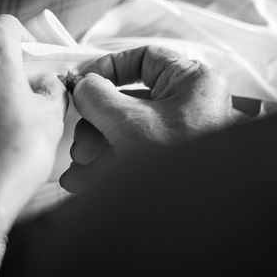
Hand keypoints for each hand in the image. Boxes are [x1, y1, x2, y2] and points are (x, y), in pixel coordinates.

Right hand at [60, 46, 231, 192]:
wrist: (201, 218)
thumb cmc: (177, 162)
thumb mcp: (129, 123)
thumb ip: (98, 97)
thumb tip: (81, 84)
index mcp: (191, 80)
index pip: (145, 58)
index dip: (107, 68)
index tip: (80, 83)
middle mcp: (190, 103)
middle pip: (129, 101)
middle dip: (96, 126)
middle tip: (78, 148)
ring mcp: (183, 133)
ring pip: (129, 131)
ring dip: (97, 151)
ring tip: (76, 177)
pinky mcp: (175, 160)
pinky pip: (137, 153)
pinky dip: (111, 165)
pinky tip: (85, 185)